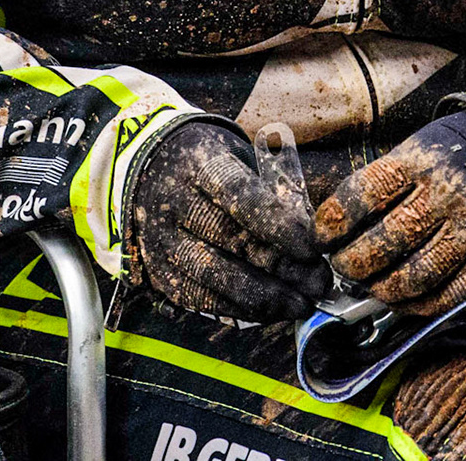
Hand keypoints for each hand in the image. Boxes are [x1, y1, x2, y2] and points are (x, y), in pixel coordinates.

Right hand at [127, 120, 331, 321]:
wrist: (145, 169)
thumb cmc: (207, 162)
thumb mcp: (238, 156)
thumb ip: (271, 190)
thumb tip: (311, 234)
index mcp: (198, 165)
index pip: (240, 198)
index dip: (278, 226)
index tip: (312, 248)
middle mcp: (174, 204)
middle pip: (232, 241)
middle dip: (282, 268)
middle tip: (319, 283)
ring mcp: (162, 241)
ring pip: (215, 277)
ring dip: (265, 297)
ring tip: (302, 304)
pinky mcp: (158, 271)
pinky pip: (202, 298)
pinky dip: (241, 309)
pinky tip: (272, 310)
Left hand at [315, 111, 465, 315]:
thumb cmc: (456, 155)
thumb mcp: (419, 149)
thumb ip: (385, 184)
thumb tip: (338, 227)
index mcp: (421, 161)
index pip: (363, 195)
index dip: (334, 222)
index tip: (322, 237)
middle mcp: (447, 196)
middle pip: (385, 241)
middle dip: (353, 262)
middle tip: (341, 268)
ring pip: (414, 275)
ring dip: (381, 289)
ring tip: (368, 287)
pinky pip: (448, 296)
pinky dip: (418, 305)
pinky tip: (402, 301)